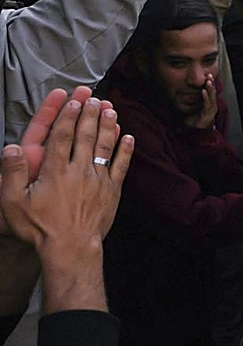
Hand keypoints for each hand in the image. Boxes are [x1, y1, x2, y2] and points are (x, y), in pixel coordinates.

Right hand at [1, 92, 130, 253]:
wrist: (71, 248)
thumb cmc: (40, 228)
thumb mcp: (14, 202)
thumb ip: (12, 173)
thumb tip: (11, 147)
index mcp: (55, 170)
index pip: (62, 136)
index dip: (67, 116)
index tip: (72, 101)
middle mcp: (79, 171)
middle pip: (85, 135)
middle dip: (89, 114)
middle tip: (94, 97)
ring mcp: (98, 180)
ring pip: (104, 146)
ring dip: (108, 125)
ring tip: (110, 108)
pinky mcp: (112, 191)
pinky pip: (121, 166)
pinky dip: (125, 150)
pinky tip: (128, 136)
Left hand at [184, 76, 217, 129]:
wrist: (196, 134)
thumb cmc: (195, 122)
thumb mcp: (192, 110)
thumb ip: (190, 103)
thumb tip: (180, 93)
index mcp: (209, 104)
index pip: (211, 92)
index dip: (210, 84)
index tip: (208, 76)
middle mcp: (212, 106)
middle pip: (213, 93)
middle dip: (211, 84)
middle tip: (209, 75)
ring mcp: (211, 110)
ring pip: (212, 97)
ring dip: (210, 88)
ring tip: (208, 81)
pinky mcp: (208, 114)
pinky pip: (207, 104)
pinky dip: (205, 97)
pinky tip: (203, 91)